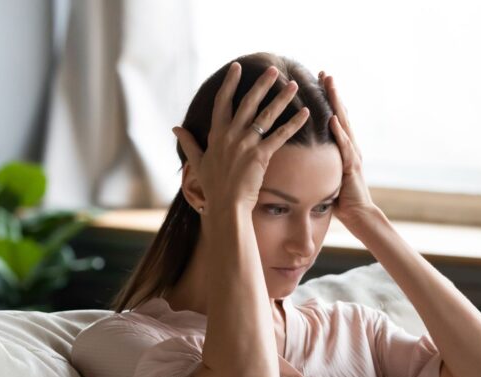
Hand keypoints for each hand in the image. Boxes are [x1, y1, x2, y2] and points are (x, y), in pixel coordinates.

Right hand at [173, 62, 309, 215]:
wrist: (226, 205)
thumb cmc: (212, 186)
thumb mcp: (197, 162)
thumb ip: (188, 142)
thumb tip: (175, 128)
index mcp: (217, 134)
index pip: (223, 101)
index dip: (230, 83)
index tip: (237, 67)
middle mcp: (231, 135)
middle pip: (248, 102)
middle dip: (262, 84)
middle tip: (274, 69)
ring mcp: (246, 144)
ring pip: (267, 115)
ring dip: (281, 99)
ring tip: (294, 85)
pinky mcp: (261, 155)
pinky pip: (280, 136)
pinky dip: (294, 124)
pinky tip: (305, 113)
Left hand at [319, 70, 380, 225]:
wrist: (359, 216)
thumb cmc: (341, 199)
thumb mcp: (326, 175)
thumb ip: (318, 162)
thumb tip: (300, 157)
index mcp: (343, 148)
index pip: (335, 118)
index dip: (328, 100)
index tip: (318, 81)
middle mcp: (350, 146)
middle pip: (341, 114)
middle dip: (333, 93)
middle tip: (324, 73)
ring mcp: (353, 154)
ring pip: (344, 123)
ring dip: (337, 104)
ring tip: (330, 86)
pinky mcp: (352, 166)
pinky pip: (345, 146)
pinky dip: (340, 132)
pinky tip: (334, 119)